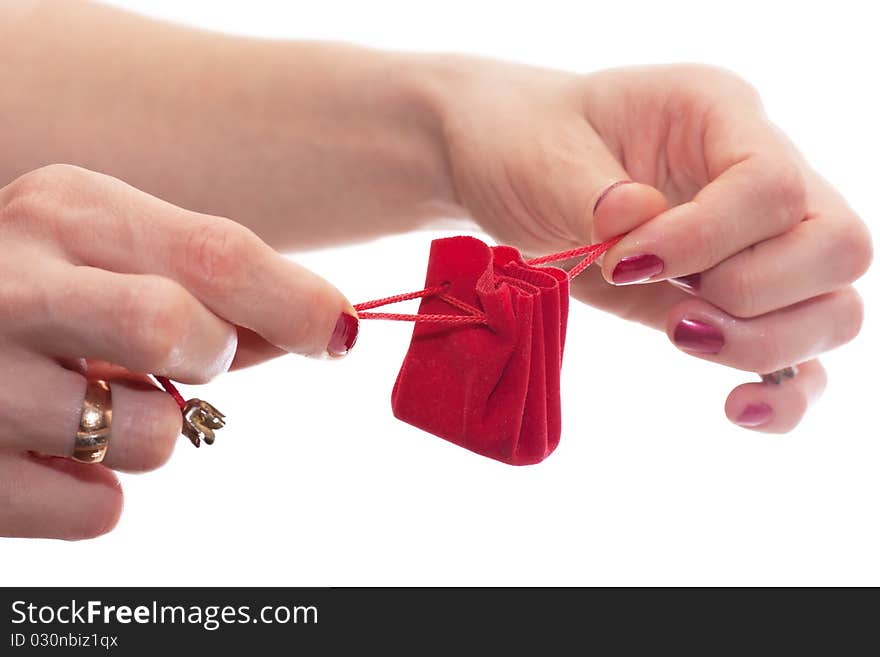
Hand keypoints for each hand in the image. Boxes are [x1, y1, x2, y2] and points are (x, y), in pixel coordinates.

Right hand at [0, 164, 356, 538]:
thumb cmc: (43, 288)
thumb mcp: (111, 249)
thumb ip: (210, 285)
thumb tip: (323, 328)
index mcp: (69, 213)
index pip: (217, 254)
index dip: (298, 303)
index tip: (340, 334)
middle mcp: (12, 286)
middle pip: (174, 327)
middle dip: (209, 356)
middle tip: (183, 357)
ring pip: (151, 436)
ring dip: (155, 430)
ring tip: (100, 401)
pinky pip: (99, 510)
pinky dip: (100, 489)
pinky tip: (59, 450)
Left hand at [435, 61, 871, 431]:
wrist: (509, 170)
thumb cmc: (526, 145)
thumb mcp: (542, 156)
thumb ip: (592, 194)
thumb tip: (642, 222)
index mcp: (720, 113)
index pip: (772, 184)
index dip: (707, 239)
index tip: (623, 263)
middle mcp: (759, 176)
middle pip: (837, 247)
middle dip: (752, 294)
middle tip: (669, 305)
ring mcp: (756, 244)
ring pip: (832, 308)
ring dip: (764, 344)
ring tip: (677, 333)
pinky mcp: (732, 306)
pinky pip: (797, 358)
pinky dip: (780, 394)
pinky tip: (735, 409)